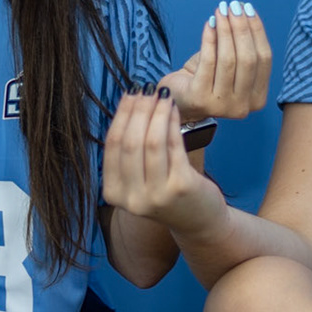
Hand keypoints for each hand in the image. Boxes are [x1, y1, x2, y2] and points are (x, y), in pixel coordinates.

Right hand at [101, 85, 226, 235]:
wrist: (199, 222)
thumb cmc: (168, 192)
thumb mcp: (141, 178)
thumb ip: (130, 151)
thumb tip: (131, 102)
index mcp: (114, 194)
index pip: (112, 146)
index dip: (121, 115)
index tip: (130, 94)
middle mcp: (131, 198)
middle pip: (130, 142)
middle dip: (138, 110)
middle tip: (147, 90)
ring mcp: (156, 195)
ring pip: (151, 142)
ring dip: (157, 113)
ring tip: (163, 95)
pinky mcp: (181, 187)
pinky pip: (174, 146)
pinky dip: (173, 122)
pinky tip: (174, 109)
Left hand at [157, 0, 271, 122]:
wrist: (178, 99)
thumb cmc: (206, 79)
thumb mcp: (229, 63)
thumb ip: (239, 44)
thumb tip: (242, 10)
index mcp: (257, 98)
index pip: (264, 59)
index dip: (257, 31)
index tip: (248, 9)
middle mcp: (243, 106)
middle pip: (248, 59)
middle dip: (241, 28)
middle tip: (233, 6)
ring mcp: (222, 106)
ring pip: (229, 60)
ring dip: (225, 31)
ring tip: (220, 11)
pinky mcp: (200, 99)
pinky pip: (208, 62)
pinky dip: (209, 39)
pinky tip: (208, 24)